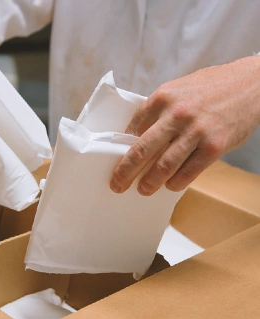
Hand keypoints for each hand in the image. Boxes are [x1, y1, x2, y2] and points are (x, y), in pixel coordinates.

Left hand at [110, 56, 259, 194]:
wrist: (251, 84)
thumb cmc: (210, 87)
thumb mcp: (177, 89)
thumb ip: (158, 111)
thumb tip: (138, 135)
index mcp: (162, 98)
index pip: (133, 128)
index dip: (122, 148)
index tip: (116, 161)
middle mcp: (176, 114)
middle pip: (141, 151)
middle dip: (125, 172)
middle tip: (117, 185)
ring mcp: (196, 131)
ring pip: (163, 166)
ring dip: (149, 183)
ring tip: (143, 190)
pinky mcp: (214, 146)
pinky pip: (188, 172)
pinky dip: (175, 183)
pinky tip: (170, 185)